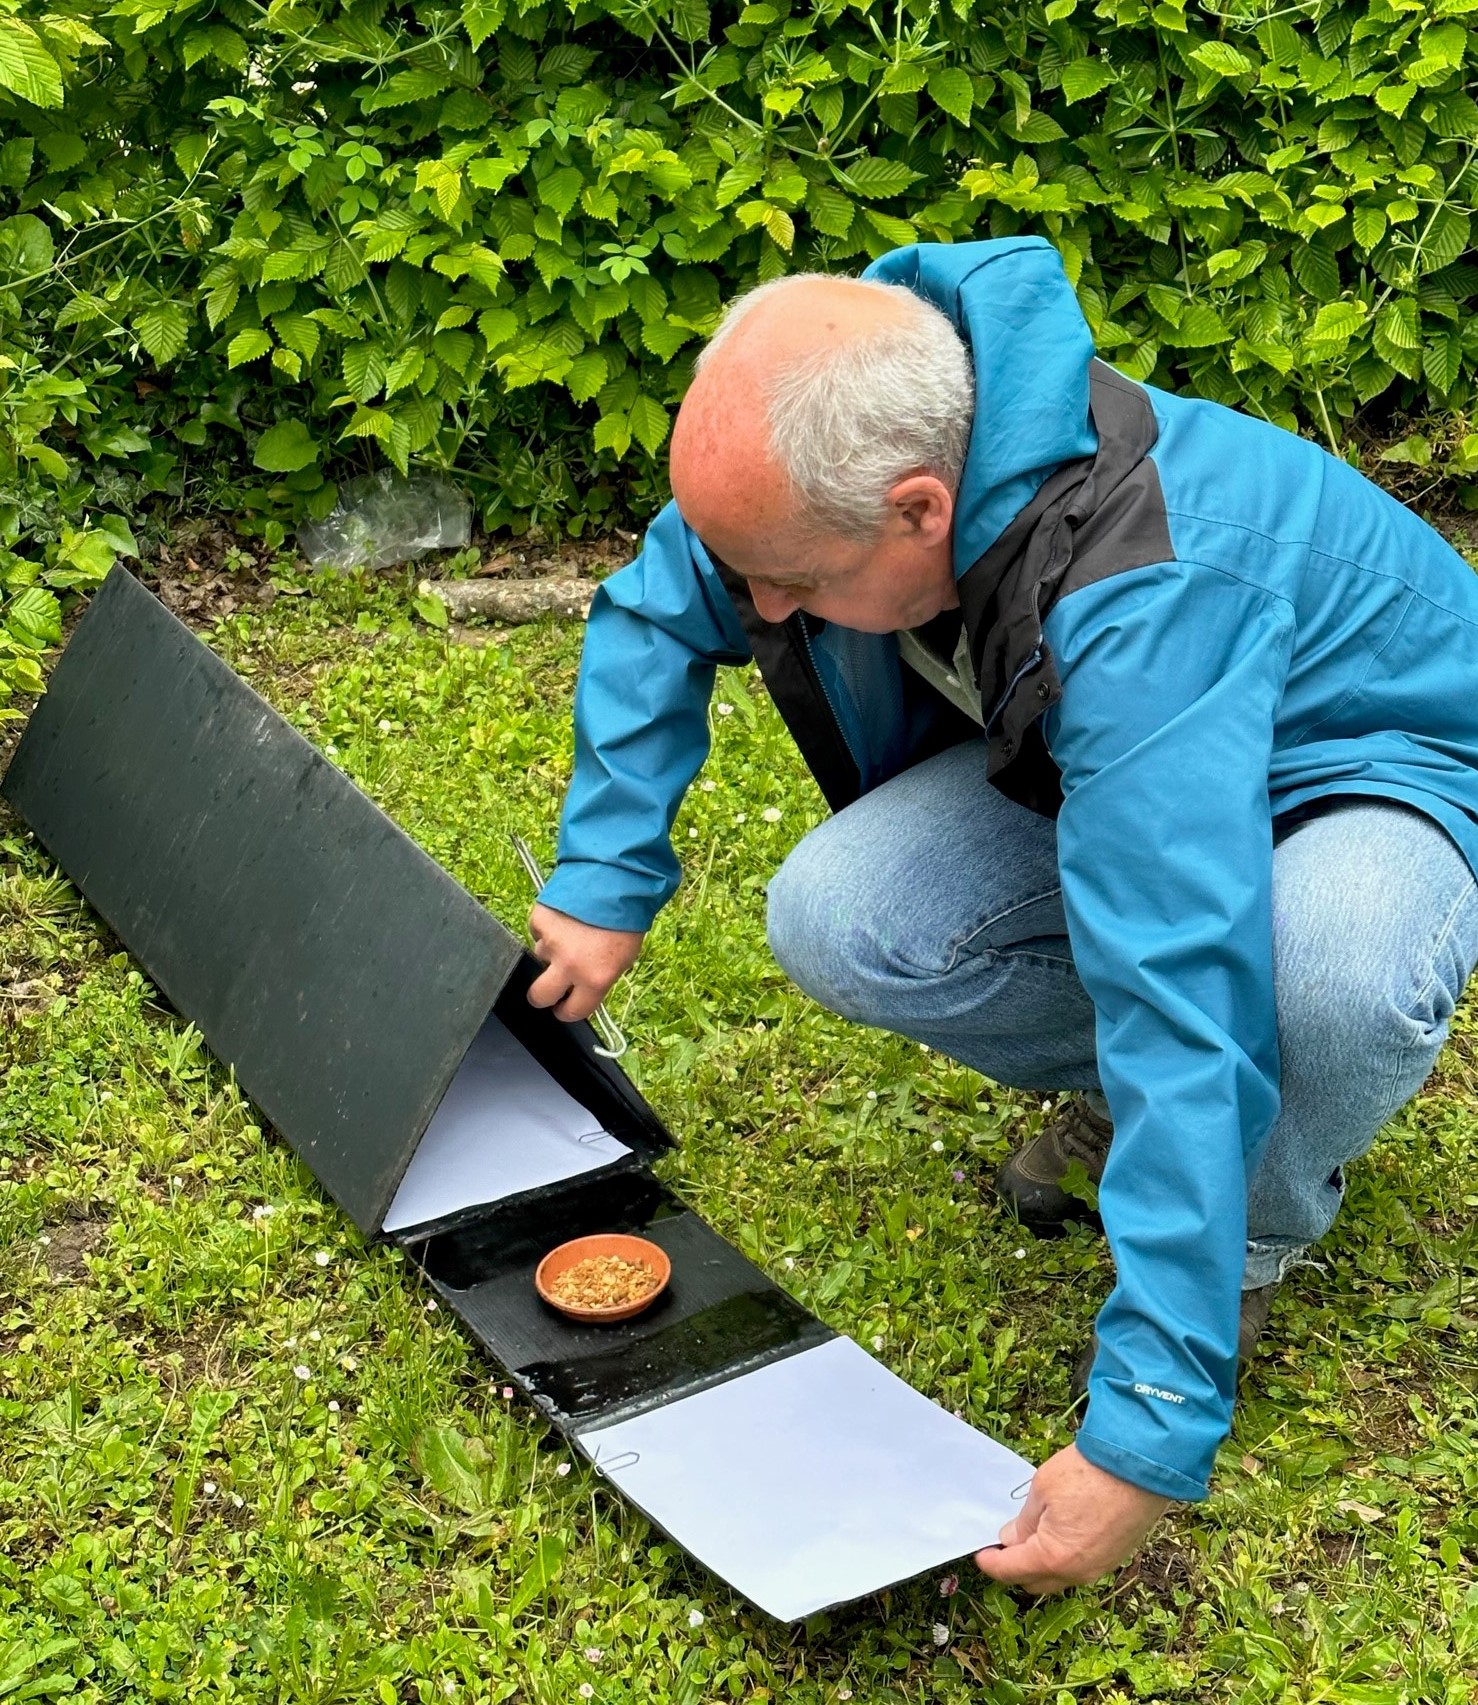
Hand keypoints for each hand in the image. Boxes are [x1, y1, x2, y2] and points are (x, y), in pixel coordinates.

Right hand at [527, 903, 643, 1021]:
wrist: (616, 880)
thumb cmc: (626, 919)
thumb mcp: (623, 958)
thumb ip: (599, 978)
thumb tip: (584, 989)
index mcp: (595, 979)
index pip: (572, 1012)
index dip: (567, 1012)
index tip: (563, 1008)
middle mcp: (569, 965)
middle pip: (538, 996)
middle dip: (542, 996)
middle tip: (550, 987)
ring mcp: (550, 943)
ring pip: (539, 958)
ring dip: (549, 952)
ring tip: (569, 934)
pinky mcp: (539, 921)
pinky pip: (538, 933)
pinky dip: (547, 929)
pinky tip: (564, 918)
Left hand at [974, 1444, 1169, 1593]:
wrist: (1140, 1465)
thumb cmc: (1088, 1473)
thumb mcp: (1042, 1489)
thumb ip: (1024, 1521)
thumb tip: (1012, 1538)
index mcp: (1053, 1558)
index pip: (1011, 1570)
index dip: (991, 1563)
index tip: (980, 1553)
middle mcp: (1078, 1572)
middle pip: (1035, 1582)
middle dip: (1015, 1566)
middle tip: (1003, 1542)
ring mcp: (1099, 1568)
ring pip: (1059, 1577)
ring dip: (1041, 1563)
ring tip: (1030, 1535)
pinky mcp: (1115, 1557)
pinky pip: (1080, 1568)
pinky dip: (1063, 1558)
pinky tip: (1057, 1533)